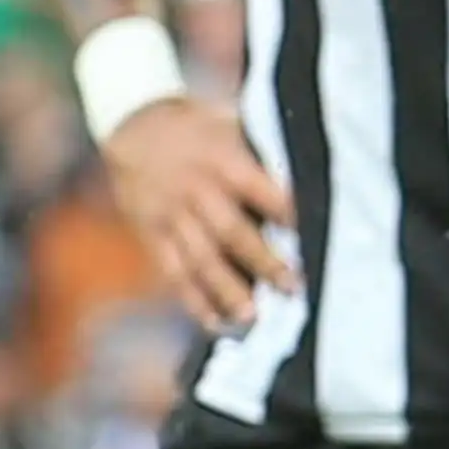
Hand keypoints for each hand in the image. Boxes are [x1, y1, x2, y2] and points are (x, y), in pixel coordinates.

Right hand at [102, 97, 297, 331]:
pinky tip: (215, 323)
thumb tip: (317, 178)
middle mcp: (194, 189)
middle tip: (294, 288)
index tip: (315, 237)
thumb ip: (262, 152)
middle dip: (262, 261)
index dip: (286, 212)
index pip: (258, 188)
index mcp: (220, 158)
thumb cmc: (201, 129)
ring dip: (227, 289)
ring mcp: (170, 213)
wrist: (131, 125)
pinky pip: (172, 271)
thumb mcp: (229, 124)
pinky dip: (193, 299)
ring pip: (199, 257)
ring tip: (253, 317)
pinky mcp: (151, 234)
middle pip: (230, 230)